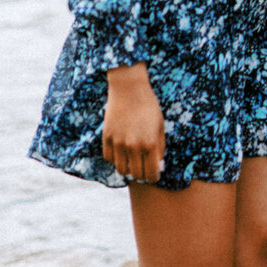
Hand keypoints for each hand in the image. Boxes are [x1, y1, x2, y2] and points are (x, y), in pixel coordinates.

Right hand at [103, 63, 165, 180]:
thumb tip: (159, 168)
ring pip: (121, 169)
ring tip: (132, 160)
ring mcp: (119, 142)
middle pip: (136, 175)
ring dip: (127, 168)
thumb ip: (160, 148)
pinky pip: (109, 158)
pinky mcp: (107, 137)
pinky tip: (121, 150)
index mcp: (150, 144)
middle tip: (143, 168)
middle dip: (141, 175)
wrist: (129, 88)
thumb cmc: (148, 106)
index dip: (153, 177)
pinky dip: (115, 158)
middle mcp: (134, 146)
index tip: (153, 174)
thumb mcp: (160, 126)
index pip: (151, 174)